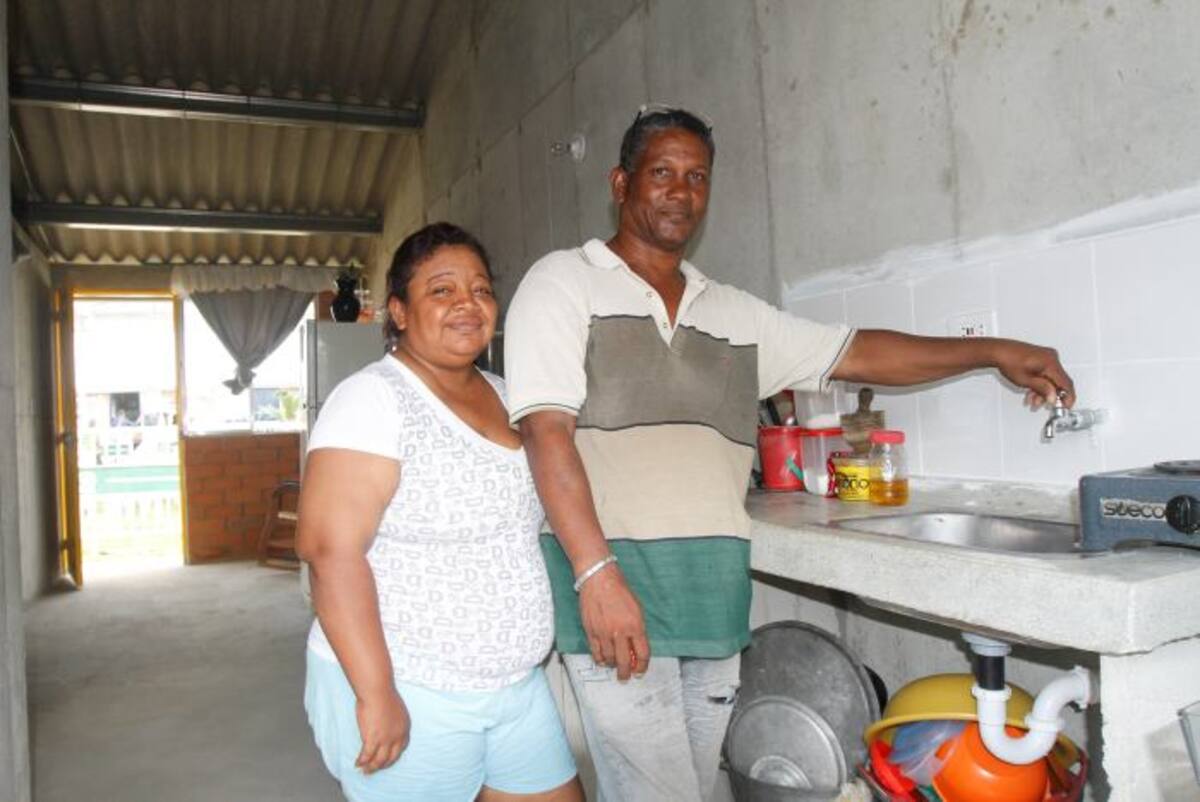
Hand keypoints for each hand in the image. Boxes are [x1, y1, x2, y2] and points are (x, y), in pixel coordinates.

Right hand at [354, 688, 410, 773]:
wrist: (377, 691)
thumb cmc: (383, 694)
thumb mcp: (394, 710)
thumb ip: (391, 720)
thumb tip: (383, 725)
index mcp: (404, 727)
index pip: (401, 747)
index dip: (393, 755)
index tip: (387, 759)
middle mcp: (397, 736)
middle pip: (391, 757)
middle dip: (382, 765)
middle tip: (375, 768)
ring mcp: (385, 739)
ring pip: (379, 761)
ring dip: (371, 768)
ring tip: (365, 771)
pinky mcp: (373, 739)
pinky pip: (367, 756)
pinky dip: (362, 761)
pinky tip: (357, 763)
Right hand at [578, 565, 649, 680]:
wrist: (599, 579)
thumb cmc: (620, 590)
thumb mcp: (637, 609)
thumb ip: (637, 629)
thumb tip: (635, 647)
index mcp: (635, 626)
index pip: (642, 654)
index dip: (642, 666)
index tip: (640, 671)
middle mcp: (620, 632)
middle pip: (624, 662)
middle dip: (626, 673)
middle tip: (626, 676)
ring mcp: (604, 633)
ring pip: (609, 659)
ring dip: (612, 666)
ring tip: (614, 666)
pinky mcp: (591, 631)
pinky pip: (595, 653)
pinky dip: (600, 660)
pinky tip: (603, 660)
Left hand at [991, 340, 1074, 410]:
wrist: (999, 351)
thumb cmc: (1009, 362)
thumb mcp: (1025, 381)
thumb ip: (1042, 389)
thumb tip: (1053, 397)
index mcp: (1051, 363)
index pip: (1066, 383)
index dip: (1067, 397)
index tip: (1065, 407)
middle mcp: (1052, 357)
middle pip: (1059, 381)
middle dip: (1050, 395)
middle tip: (1041, 404)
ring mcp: (1047, 356)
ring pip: (1052, 378)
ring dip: (1044, 390)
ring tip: (1032, 399)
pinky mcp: (1042, 357)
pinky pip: (1047, 372)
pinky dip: (1041, 383)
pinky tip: (1032, 391)